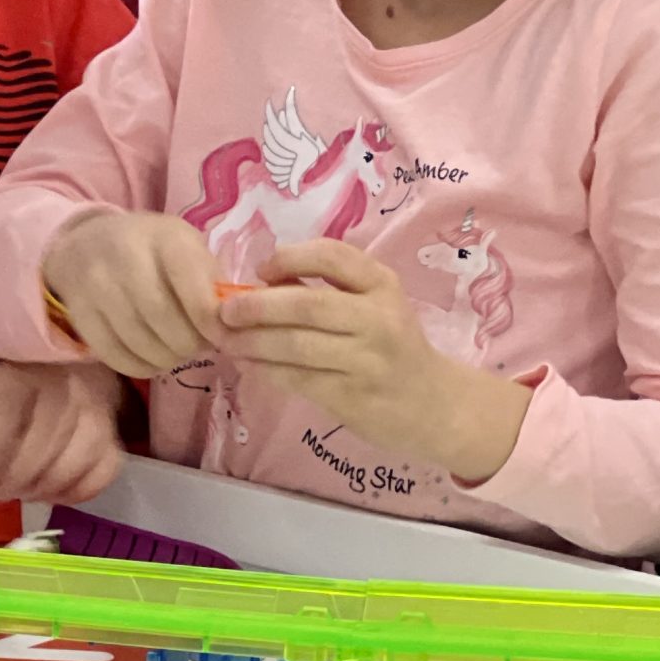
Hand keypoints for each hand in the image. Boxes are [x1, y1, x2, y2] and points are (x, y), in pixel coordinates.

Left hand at [0, 362, 127, 501]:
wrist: (64, 361)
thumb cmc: (4, 387)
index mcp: (12, 381)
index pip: (5, 427)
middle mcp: (57, 392)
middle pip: (36, 456)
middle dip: (15, 480)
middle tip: (3, 485)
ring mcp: (91, 413)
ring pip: (69, 467)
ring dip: (43, 488)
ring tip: (26, 486)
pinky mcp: (112, 433)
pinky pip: (102, 473)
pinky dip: (78, 490)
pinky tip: (58, 487)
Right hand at [39, 211, 221, 378]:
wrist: (88, 242)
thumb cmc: (153, 249)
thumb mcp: (186, 247)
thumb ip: (210, 281)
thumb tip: (227, 326)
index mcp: (165, 237)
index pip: (190, 283)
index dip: (209, 319)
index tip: (219, 335)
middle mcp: (126, 256)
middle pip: (163, 318)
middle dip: (189, 343)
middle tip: (199, 346)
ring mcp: (97, 284)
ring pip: (140, 341)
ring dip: (168, 358)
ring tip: (177, 351)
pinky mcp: (80, 312)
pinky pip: (115, 355)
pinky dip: (141, 366)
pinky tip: (153, 359)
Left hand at [217, 239, 527, 482]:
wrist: (434, 404)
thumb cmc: (392, 345)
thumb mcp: (374, 304)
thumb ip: (328, 288)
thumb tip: (260, 282)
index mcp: (382, 285)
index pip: (333, 256)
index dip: (289, 258)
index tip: (260, 269)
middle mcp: (378, 319)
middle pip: (308, 304)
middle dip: (258, 306)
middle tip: (225, 310)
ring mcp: (366, 361)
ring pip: (297, 346)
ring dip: (254, 342)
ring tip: (227, 340)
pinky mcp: (352, 397)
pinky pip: (299, 379)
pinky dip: (267, 370)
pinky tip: (249, 365)